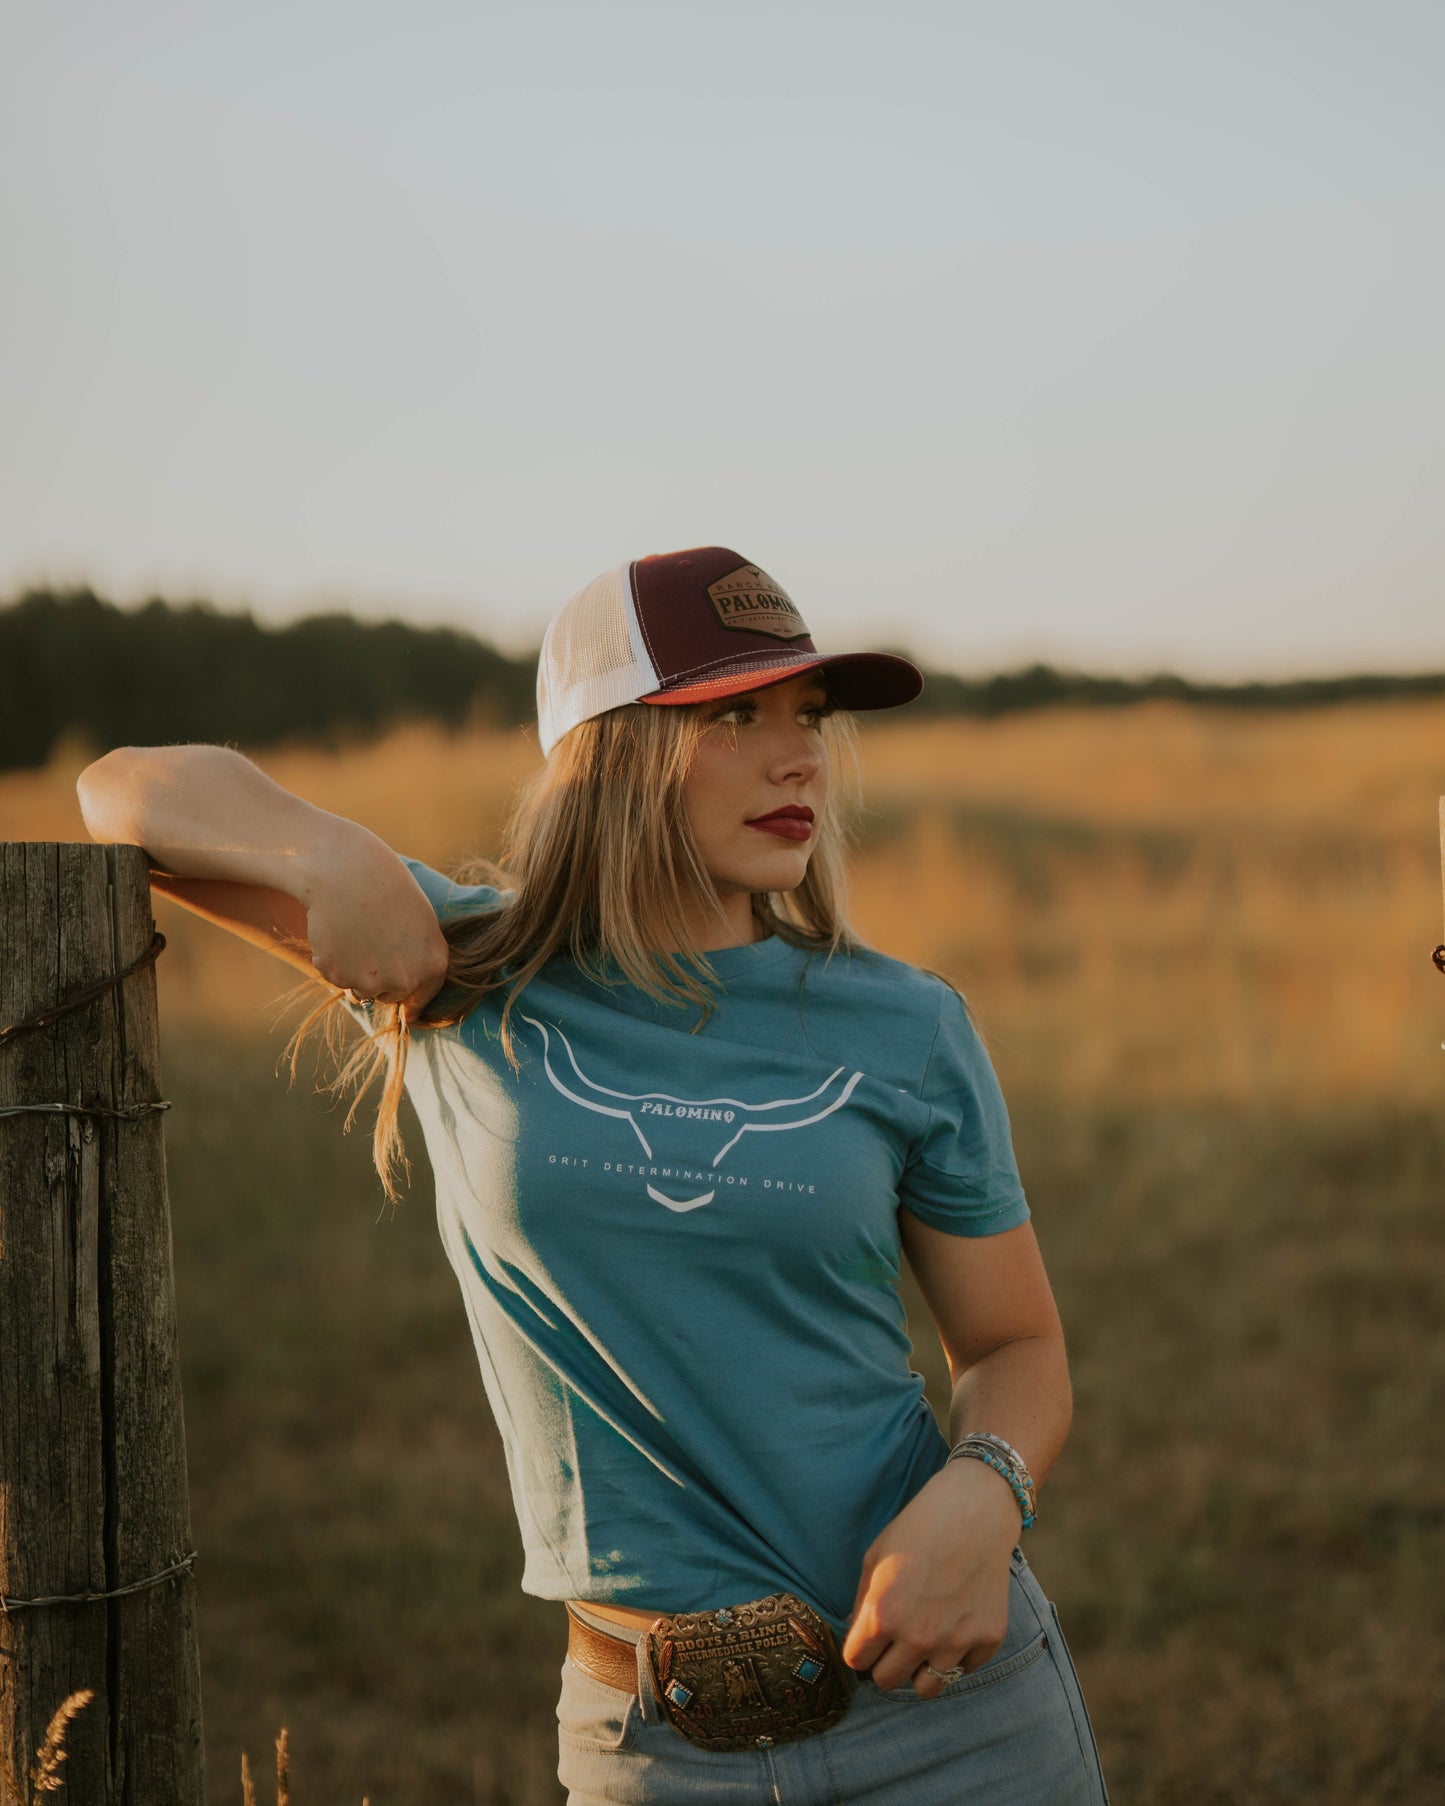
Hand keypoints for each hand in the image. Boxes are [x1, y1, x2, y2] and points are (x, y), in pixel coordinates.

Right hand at [305, 860, 450, 1025]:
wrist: (346, 870)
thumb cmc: (384, 886)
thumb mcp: (418, 922)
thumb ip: (416, 956)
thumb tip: (406, 990)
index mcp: (434, 963)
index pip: (423, 996)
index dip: (411, 1004)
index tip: (406, 1014)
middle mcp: (406, 979)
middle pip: (389, 995)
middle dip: (379, 978)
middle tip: (369, 942)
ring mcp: (372, 981)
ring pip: (359, 989)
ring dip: (354, 970)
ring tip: (353, 932)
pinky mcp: (339, 976)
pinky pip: (335, 976)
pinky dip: (332, 960)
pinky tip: (336, 932)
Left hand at [841, 1457, 1020, 1696]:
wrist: (975, 1510)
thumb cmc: (918, 1527)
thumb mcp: (875, 1557)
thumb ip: (862, 1604)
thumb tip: (855, 1640)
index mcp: (883, 1615)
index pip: (856, 1662)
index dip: (860, 1649)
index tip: (869, 1637)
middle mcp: (918, 1636)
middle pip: (888, 1682)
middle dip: (886, 1662)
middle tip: (897, 1638)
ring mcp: (956, 1642)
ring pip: (927, 1688)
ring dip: (921, 1668)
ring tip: (925, 1639)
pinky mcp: (987, 1640)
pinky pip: (964, 1670)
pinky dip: (958, 1654)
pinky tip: (957, 1621)